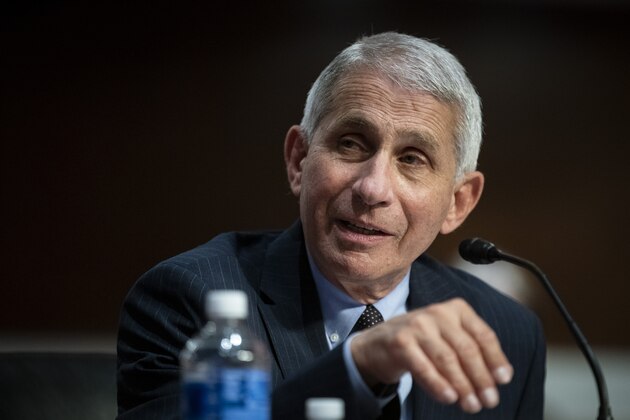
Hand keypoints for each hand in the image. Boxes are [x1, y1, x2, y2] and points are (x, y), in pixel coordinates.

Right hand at [350, 298, 512, 413]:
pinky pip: (424, 367)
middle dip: (481, 378)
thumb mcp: (448, 338)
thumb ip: (471, 350)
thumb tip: (498, 377)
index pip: (483, 335)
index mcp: (455, 309)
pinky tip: (449, 398)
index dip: (496, 359)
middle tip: (489, 401)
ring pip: (447, 359)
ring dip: (463, 386)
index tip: (503, 380)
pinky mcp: (400, 341)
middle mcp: (437, 313)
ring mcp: (417, 325)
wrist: (378, 343)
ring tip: (471, 405)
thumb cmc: (422, 344)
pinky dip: (439, 385)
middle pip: (467, 349)